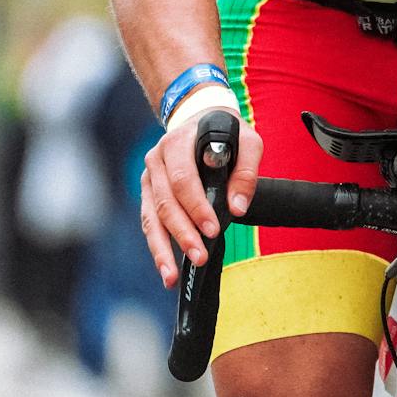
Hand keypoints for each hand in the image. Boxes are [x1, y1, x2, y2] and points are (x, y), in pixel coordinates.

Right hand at [140, 109, 263, 287]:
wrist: (200, 120)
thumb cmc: (226, 133)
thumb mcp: (247, 141)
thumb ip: (246, 172)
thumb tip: (237, 209)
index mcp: (178, 143)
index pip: (182, 179)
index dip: (196, 206)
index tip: (213, 229)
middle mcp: (156, 160)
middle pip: (165, 203)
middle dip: (182, 233)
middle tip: (200, 256)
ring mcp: (149, 178)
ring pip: (151, 218)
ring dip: (162, 249)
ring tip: (172, 276)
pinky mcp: (148, 194)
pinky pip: (150, 223)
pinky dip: (157, 247)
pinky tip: (166, 269)